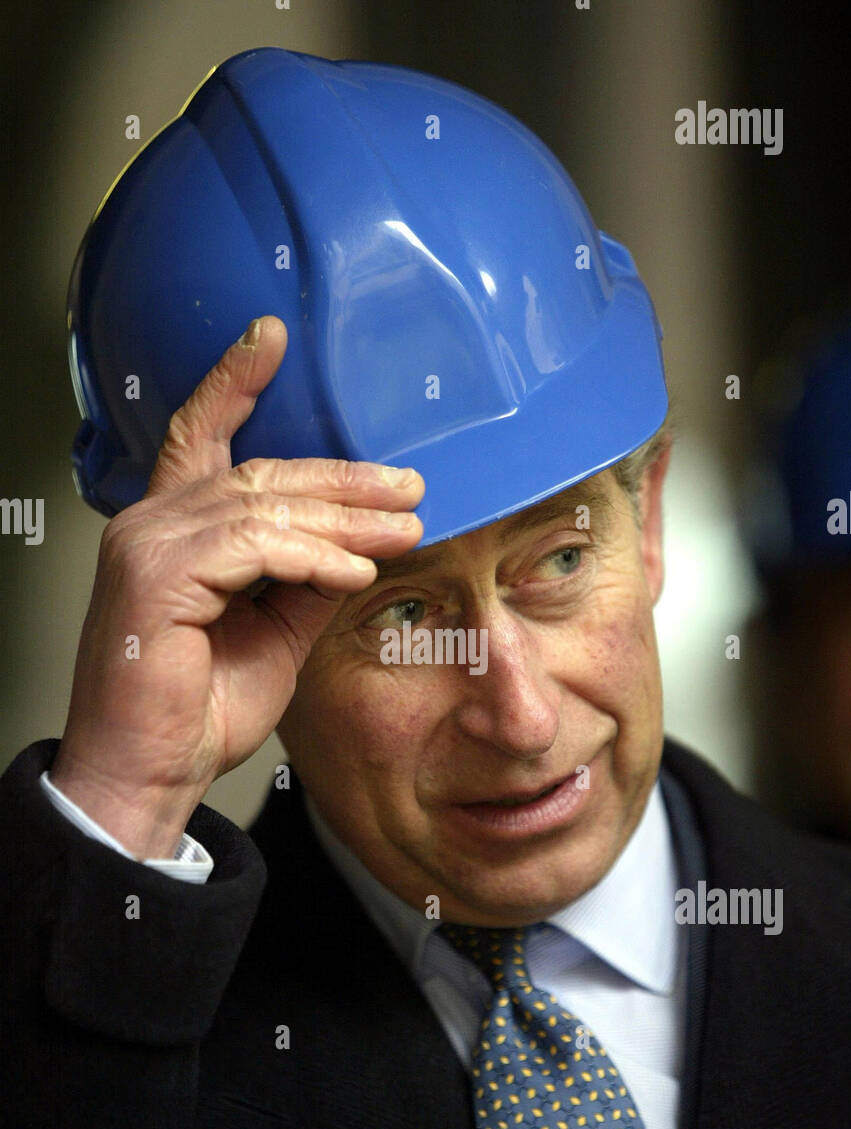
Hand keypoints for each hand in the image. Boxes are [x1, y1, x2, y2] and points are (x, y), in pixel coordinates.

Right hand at [51, 315, 423, 856]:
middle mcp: (151, 523)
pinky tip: (355, 572)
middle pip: (258, 472)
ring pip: (262, 505)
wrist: (154, 773)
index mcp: (172, 530)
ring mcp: (146, 543)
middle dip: (342, 479)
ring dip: (343, 521)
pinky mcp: (156, 575)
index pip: (198, 437)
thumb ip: (306, 579)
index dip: (232, 383)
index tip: (271, 339)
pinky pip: (254, 546)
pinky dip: (312, 556)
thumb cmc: (201, 709)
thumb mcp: (276, 632)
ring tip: (402, 532)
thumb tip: (358, 544)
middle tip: (409, 489)